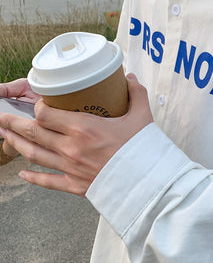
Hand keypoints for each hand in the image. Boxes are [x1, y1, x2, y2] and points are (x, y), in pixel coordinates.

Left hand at [0, 74, 152, 196]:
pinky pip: (48, 181)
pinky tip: (23, 173)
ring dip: (16, 144)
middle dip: (13, 122)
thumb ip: (136, 93)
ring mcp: (70, 168)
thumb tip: (131, 78)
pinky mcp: (75, 185)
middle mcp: (70, 147)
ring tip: (4, 136)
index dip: (38, 107)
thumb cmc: (143, 150)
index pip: (46, 114)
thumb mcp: (142, 116)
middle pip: (33, 132)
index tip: (40, 103)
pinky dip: (32, 178)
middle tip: (1, 116)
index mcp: (84, 128)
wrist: (148, 183)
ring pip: (34, 154)